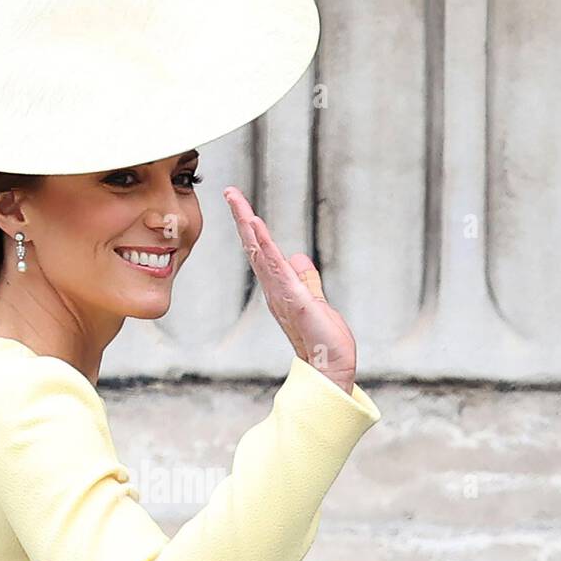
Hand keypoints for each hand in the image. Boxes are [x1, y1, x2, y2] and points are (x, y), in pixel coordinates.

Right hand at [223, 186, 357, 394]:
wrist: (330, 369)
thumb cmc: (324, 341)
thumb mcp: (315, 301)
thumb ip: (307, 279)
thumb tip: (299, 257)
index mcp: (279, 289)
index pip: (262, 253)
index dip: (251, 228)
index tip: (240, 204)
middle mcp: (275, 290)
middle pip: (255, 249)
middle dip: (242, 219)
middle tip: (230, 192)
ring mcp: (282, 295)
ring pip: (262, 255)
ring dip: (250, 229)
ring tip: (239, 205)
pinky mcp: (294, 299)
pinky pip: (277, 268)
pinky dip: (265, 247)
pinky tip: (257, 228)